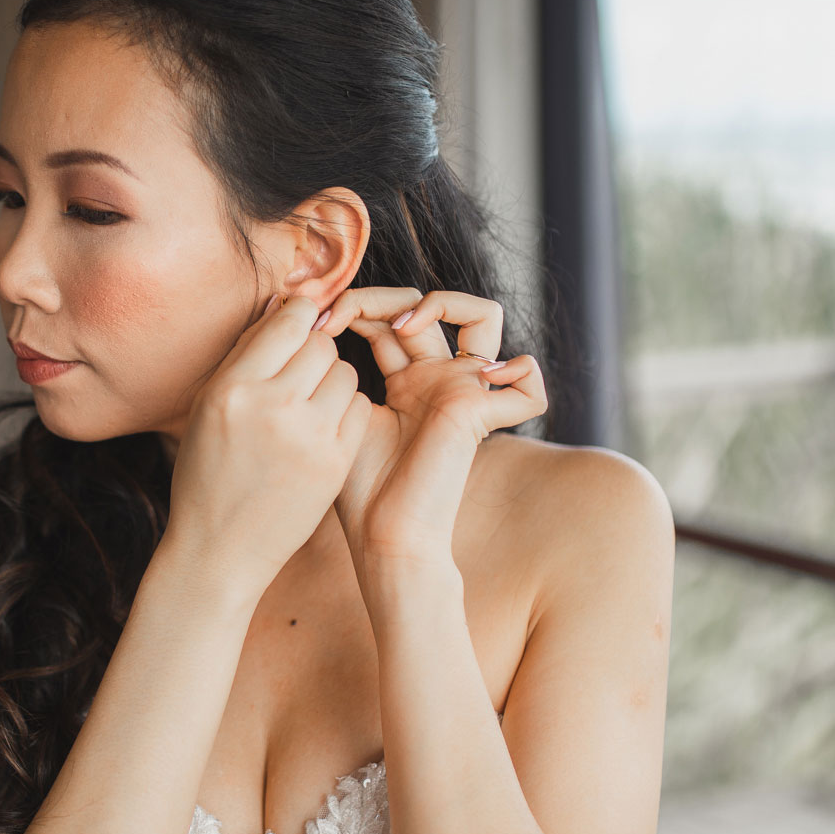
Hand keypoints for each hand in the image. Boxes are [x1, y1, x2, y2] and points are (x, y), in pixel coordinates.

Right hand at [164, 292, 371, 593]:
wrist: (220, 550)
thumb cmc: (208, 474)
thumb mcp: (206, 408)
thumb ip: (244, 357)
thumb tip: (283, 306)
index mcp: (232, 389)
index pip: (288, 320)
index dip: (298, 316)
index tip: (298, 325)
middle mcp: (272, 407)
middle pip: (321, 344)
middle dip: (314, 350)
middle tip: (299, 373)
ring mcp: (309, 437)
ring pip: (346, 373)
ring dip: (332, 380)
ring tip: (308, 404)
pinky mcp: (336, 463)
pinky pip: (360, 408)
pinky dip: (345, 411)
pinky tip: (322, 428)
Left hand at [309, 287, 547, 562]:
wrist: (383, 536)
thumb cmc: (359, 488)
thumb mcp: (341, 413)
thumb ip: (336, 368)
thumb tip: (306, 317)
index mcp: (405, 379)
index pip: (388, 316)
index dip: (352, 305)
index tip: (312, 324)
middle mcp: (438, 379)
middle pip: (427, 304)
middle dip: (379, 297)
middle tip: (338, 318)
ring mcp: (463, 392)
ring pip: (484, 315)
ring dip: (446, 301)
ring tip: (405, 325)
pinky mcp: (479, 411)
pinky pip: (528, 383)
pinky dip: (522, 372)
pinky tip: (485, 375)